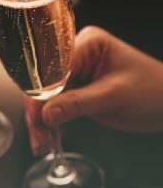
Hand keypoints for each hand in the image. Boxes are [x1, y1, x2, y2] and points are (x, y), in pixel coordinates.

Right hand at [26, 25, 162, 155]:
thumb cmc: (154, 90)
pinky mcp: (76, 90)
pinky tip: (50, 138)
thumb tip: (46, 113)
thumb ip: (78, 103)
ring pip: (47, 96)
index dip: (41, 91)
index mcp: (87, 43)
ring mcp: (76, 74)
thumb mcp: (114, 95)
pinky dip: (52, 123)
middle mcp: (77, 56)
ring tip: (43, 143)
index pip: (53, 66)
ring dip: (43, 120)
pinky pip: (56, 105)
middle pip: (45, 82)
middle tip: (38, 135)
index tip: (36, 115)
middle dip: (39, 110)